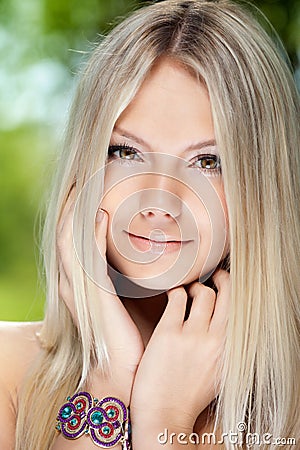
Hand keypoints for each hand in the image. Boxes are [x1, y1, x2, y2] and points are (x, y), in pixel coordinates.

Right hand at [57, 189, 143, 399]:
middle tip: (83, 182)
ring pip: (71, 241)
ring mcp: (82, 290)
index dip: (79, 214)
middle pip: (67, 235)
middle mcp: (77, 284)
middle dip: (73, 207)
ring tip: (87, 189)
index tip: (90, 192)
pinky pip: (88, 258)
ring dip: (79, 213)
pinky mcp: (94, 297)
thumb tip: (151, 256)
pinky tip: (103, 216)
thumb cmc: (132, 337)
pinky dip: (95, 235)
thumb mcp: (131, 300)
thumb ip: (132, 276)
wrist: (126, 371)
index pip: (75, 240)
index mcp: (85, 283)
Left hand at [130, 270, 229, 430]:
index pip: (240, 309)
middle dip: (221, 278)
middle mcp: (215, 339)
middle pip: (226, 294)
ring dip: (195, 286)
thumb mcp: (218, 373)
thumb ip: (223, 348)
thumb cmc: (190, 396)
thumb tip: (223, 325)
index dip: (234, 293)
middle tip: (213, 275)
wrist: (164, 415)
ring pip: (202, 292)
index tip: (227, 286)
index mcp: (229, 349)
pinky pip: (176, 298)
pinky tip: (171, 296)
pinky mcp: (168, 333)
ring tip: (188, 290)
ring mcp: (192, 335)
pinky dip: (175, 292)